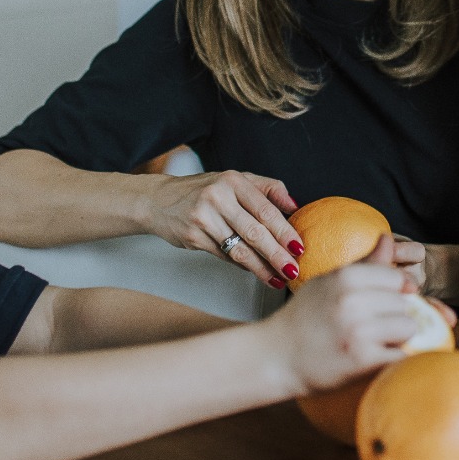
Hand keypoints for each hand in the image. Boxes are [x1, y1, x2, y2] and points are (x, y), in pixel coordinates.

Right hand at [138, 169, 302, 286]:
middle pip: (255, 232)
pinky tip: (256, 272)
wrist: (159, 200)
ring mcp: (203, 218)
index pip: (265, 209)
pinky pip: (224, 255)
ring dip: (261, 268)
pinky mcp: (192, 237)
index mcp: (233, 181)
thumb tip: (295, 205)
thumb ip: (267, 189)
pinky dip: (242, 265)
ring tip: (278, 279)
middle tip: (294, 270)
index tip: (299, 246)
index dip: (284, 230)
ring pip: (239, 249)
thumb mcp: (234, 180)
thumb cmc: (204, 191)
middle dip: (277, 254)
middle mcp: (218, 197)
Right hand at [266, 237, 451, 394]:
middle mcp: (352, 302)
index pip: (396, 279)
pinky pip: (401, 354)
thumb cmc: (303, 318)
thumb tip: (388, 239)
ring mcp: (358, 332)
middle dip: (394, 315)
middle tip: (373, 325)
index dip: (393, 292)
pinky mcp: (363, 361)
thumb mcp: (328, 282)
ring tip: (375, 341)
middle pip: (404, 303)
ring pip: (408, 328)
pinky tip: (373, 357)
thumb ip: (364, 263)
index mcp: (345, 278)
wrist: (275, 358)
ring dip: (397, 337)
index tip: (384, 303)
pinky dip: (392, 357)